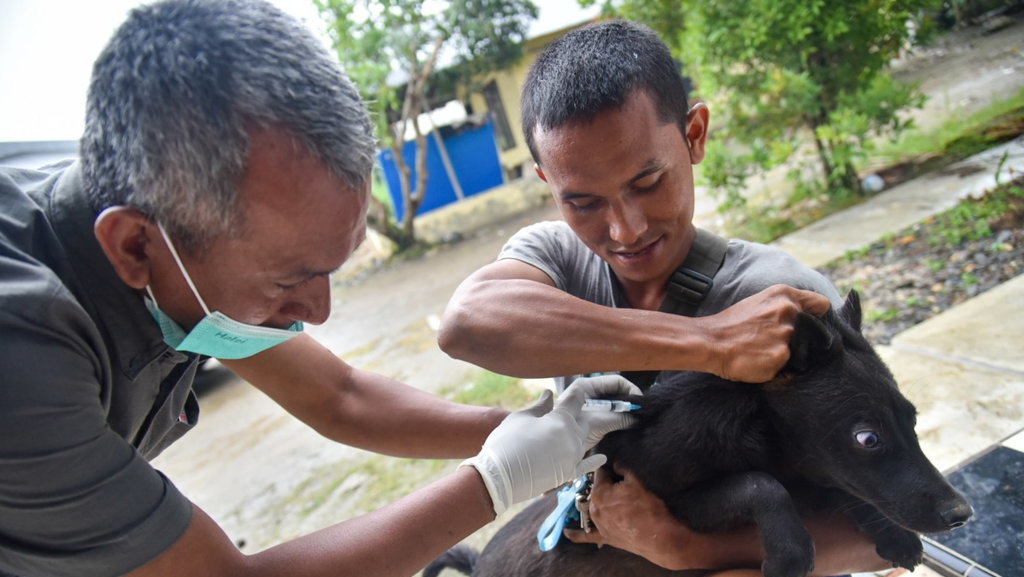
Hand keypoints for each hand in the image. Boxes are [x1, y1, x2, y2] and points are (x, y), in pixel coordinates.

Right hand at [462, 376, 639, 515]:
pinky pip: (586, 463)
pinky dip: (594, 459)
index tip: (619, 387)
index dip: (603, 384)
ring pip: (594, 439)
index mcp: (560, 417)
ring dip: (604, 431)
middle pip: (601, 418)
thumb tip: (549, 395)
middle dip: (619, 412)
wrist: (499, 480)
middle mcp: (572, 435)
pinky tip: (601, 457)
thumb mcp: (520, 418)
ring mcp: (572, 455)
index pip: (583, 393)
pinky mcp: (567, 472)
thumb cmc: (505, 445)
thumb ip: (539, 406)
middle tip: (635, 407)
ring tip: (620, 425)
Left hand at [564, 465, 710, 569]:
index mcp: (600, 492)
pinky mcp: (604, 537)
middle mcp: (594, 508)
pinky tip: (566, 531)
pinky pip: (585, 535)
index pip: (600, 473)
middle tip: (618, 484)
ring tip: (602, 498)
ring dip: (596, 502)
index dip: (610, 469)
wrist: (659, 536)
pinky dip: (575, 533)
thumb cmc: (649, 507)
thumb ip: (623, 469)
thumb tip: (616, 465)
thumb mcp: (637, 481)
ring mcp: (598, 524)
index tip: (615, 468)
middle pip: (596, 490)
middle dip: (605, 485)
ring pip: (592, 507)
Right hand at [705, 285, 830, 382]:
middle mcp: (790, 313)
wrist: (709, 341)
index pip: (821, 305)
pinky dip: (776, 369)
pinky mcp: (781, 357)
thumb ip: (785, 306)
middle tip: (773, 342)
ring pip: (800, 352)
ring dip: (786, 355)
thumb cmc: (731, 324)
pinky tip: (759, 363)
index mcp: (784, 296)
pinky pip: (787, 368)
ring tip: (763, 353)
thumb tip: (809, 318)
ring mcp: (786, 336)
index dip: (818, 316)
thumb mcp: (759, 302)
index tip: (812, 324)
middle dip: (798, 339)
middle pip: (812, 333)